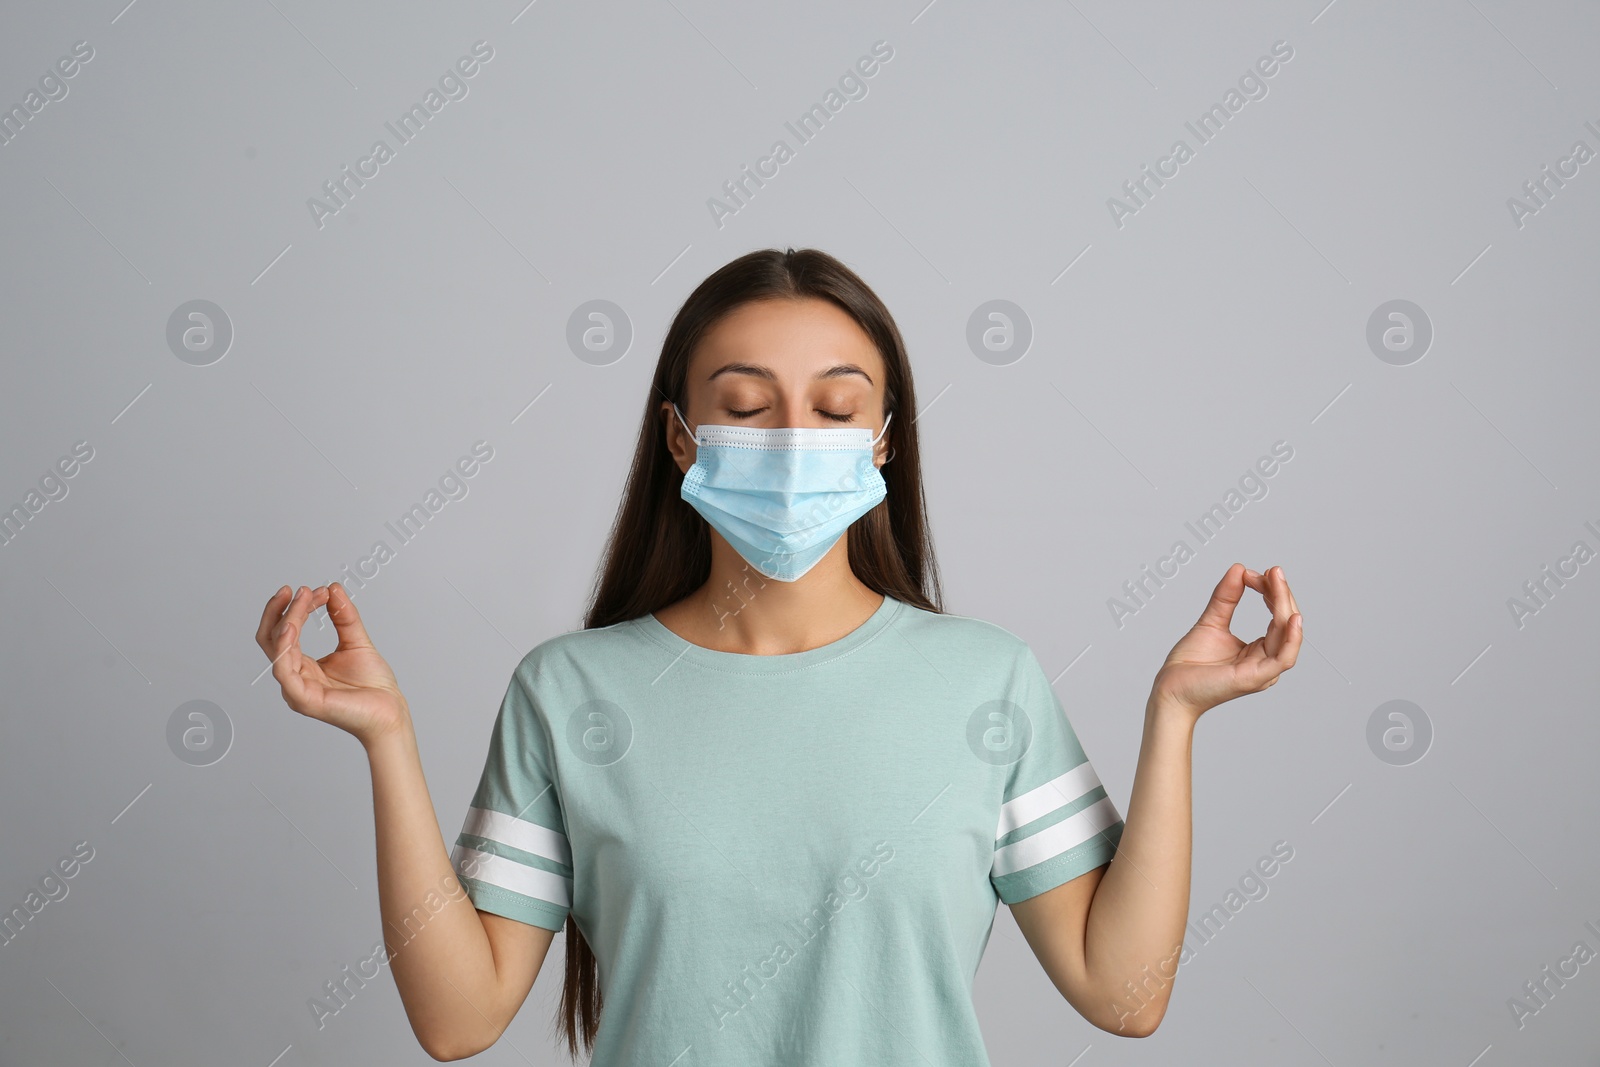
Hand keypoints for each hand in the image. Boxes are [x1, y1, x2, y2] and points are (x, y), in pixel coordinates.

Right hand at [255, 582, 410, 745]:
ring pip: (277, 648)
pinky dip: (284, 646)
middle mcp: (293, 677)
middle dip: (282, 609)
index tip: (319, 590)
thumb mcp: (356, 641)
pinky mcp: (302, 699)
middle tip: (301, 589)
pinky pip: (283, 669)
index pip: (284, 632)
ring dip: (288, 619)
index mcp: (302, 666)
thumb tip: (332, 588)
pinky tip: (291, 626)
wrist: (390, 711)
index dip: (296, 607)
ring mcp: (295, 689)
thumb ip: (343, 617)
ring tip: (304, 597)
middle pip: (272, 638)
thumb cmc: (373, 685)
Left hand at [1151, 563, 1301, 720]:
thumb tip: (1239, 569)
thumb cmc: (1189, 664)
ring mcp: (1263, 671)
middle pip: (1285, 623)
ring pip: (1287, 635)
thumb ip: (1226, 598)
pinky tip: (1291, 617)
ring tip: (1276, 581)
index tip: (1257, 573)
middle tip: (1272, 571)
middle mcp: (1266, 661)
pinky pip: (1284, 658)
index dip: (1272, 592)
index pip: (1277, 617)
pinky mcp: (1256, 678)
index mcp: (1259, 650)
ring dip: (1285, 606)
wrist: (1170, 688)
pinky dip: (1292, 638)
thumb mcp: (1211, 622)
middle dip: (1280, 594)